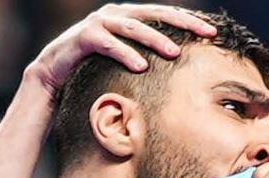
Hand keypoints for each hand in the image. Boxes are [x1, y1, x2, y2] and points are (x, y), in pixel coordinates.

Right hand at [26, 3, 215, 94]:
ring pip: (133, 27)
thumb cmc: (95, 67)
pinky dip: (125, 54)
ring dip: (155, 39)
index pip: (166, 15)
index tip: (214, 32)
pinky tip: (141, 66)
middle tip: (206, 34)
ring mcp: (99, 22)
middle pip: (156, 14)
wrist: (54, 73)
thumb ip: (147, 56)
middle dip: (183, 23)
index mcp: (130, 16)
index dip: (190, 20)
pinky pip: (108, 44)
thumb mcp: (126, 59)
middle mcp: (116, 13)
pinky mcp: (84, 37)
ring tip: (175, 53)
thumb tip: (180, 68)